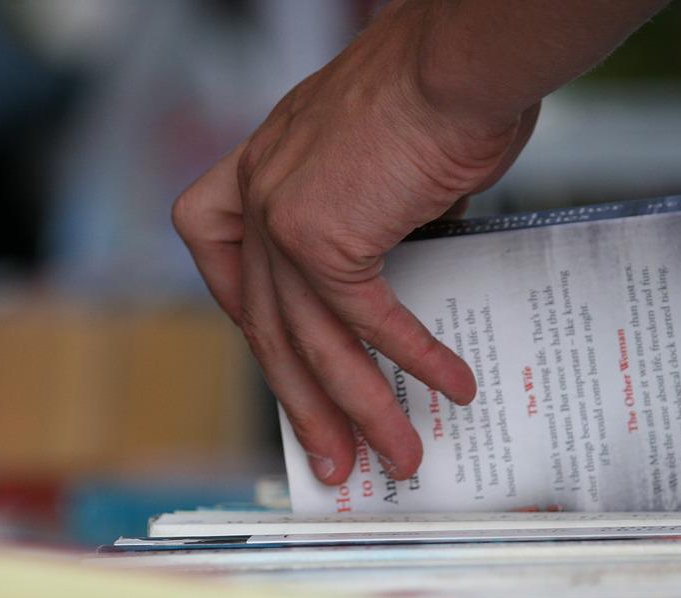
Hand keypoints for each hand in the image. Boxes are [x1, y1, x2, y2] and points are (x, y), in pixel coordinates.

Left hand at [172, 0, 537, 483]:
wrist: (460, 55)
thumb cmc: (438, 89)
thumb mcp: (380, 157)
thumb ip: (370, 216)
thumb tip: (399, 267)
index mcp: (264, 166)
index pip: (220, 253)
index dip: (248, 314)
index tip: (283, 358)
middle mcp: (259, 192)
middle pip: (268, 326)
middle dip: (306, 404)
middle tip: (334, 459)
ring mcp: (281, 216)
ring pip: (312, 341)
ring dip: (361, 409)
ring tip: (397, 456)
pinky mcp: (323, 235)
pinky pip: (365, 323)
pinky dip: (412, 360)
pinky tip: (448, 389)